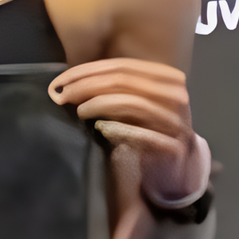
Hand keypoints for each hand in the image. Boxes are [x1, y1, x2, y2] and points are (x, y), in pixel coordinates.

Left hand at [48, 58, 204, 205]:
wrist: (178, 172)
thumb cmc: (150, 134)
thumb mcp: (137, 105)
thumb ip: (117, 88)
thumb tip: (73, 79)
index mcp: (167, 80)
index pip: (123, 66)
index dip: (88, 70)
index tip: (61, 80)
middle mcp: (176, 96)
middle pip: (124, 81)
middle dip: (86, 85)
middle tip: (61, 94)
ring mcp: (177, 122)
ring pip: (133, 102)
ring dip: (99, 103)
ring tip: (78, 110)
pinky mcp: (174, 148)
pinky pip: (143, 134)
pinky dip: (119, 129)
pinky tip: (100, 128)